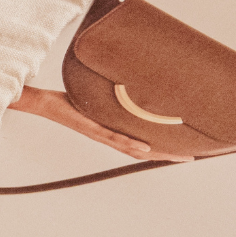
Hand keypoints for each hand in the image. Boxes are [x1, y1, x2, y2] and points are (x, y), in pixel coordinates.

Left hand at [9, 85, 192, 161]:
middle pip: (143, 152)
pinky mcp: (91, 128)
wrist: (45, 104)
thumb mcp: (95, 95)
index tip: (183, 148)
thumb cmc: (67, 99)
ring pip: (132, 149)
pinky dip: (130, 143)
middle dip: (167, 155)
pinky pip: (113, 138)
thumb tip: (125, 78)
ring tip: (176, 156)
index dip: (162, 148)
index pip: (141, 143)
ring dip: (155, 154)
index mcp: (111, 130)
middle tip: (190, 158)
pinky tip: (145, 147)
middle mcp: (108, 136)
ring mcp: (100, 134)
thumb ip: (109, 92)